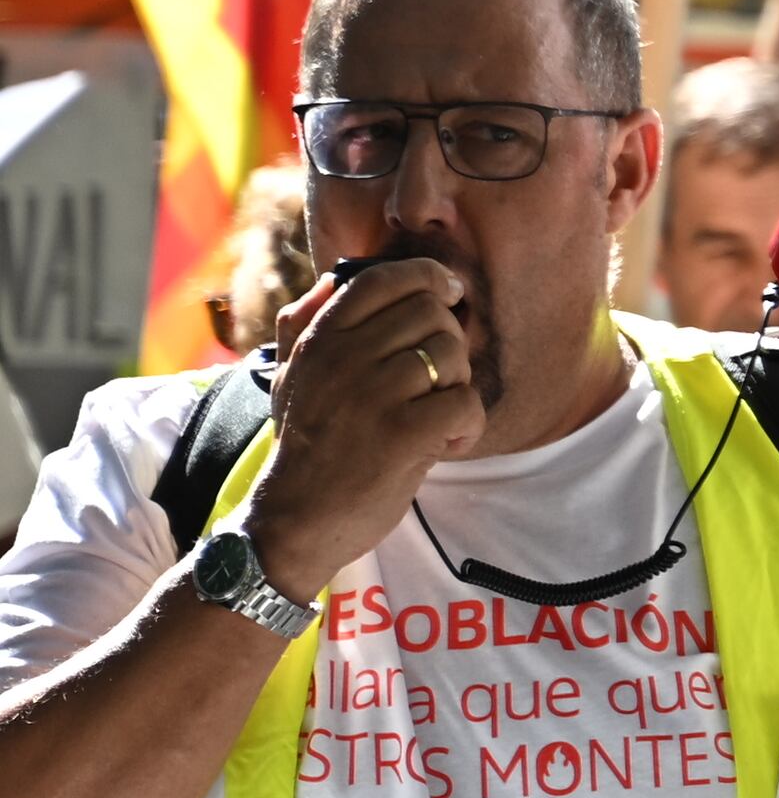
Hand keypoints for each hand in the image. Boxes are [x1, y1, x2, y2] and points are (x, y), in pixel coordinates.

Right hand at [240, 259, 485, 595]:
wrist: (295, 521)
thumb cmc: (307, 445)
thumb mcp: (291, 376)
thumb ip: (305, 324)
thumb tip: (335, 275)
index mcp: (319, 339)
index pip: (385, 278)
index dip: (430, 278)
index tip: (449, 296)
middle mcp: (342, 358)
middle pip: (431, 314)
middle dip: (449, 343)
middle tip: (436, 382)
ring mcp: (371, 395)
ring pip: (453, 355)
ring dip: (458, 386)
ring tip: (435, 416)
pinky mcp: (400, 434)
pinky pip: (465, 402)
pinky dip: (468, 426)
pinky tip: (446, 444)